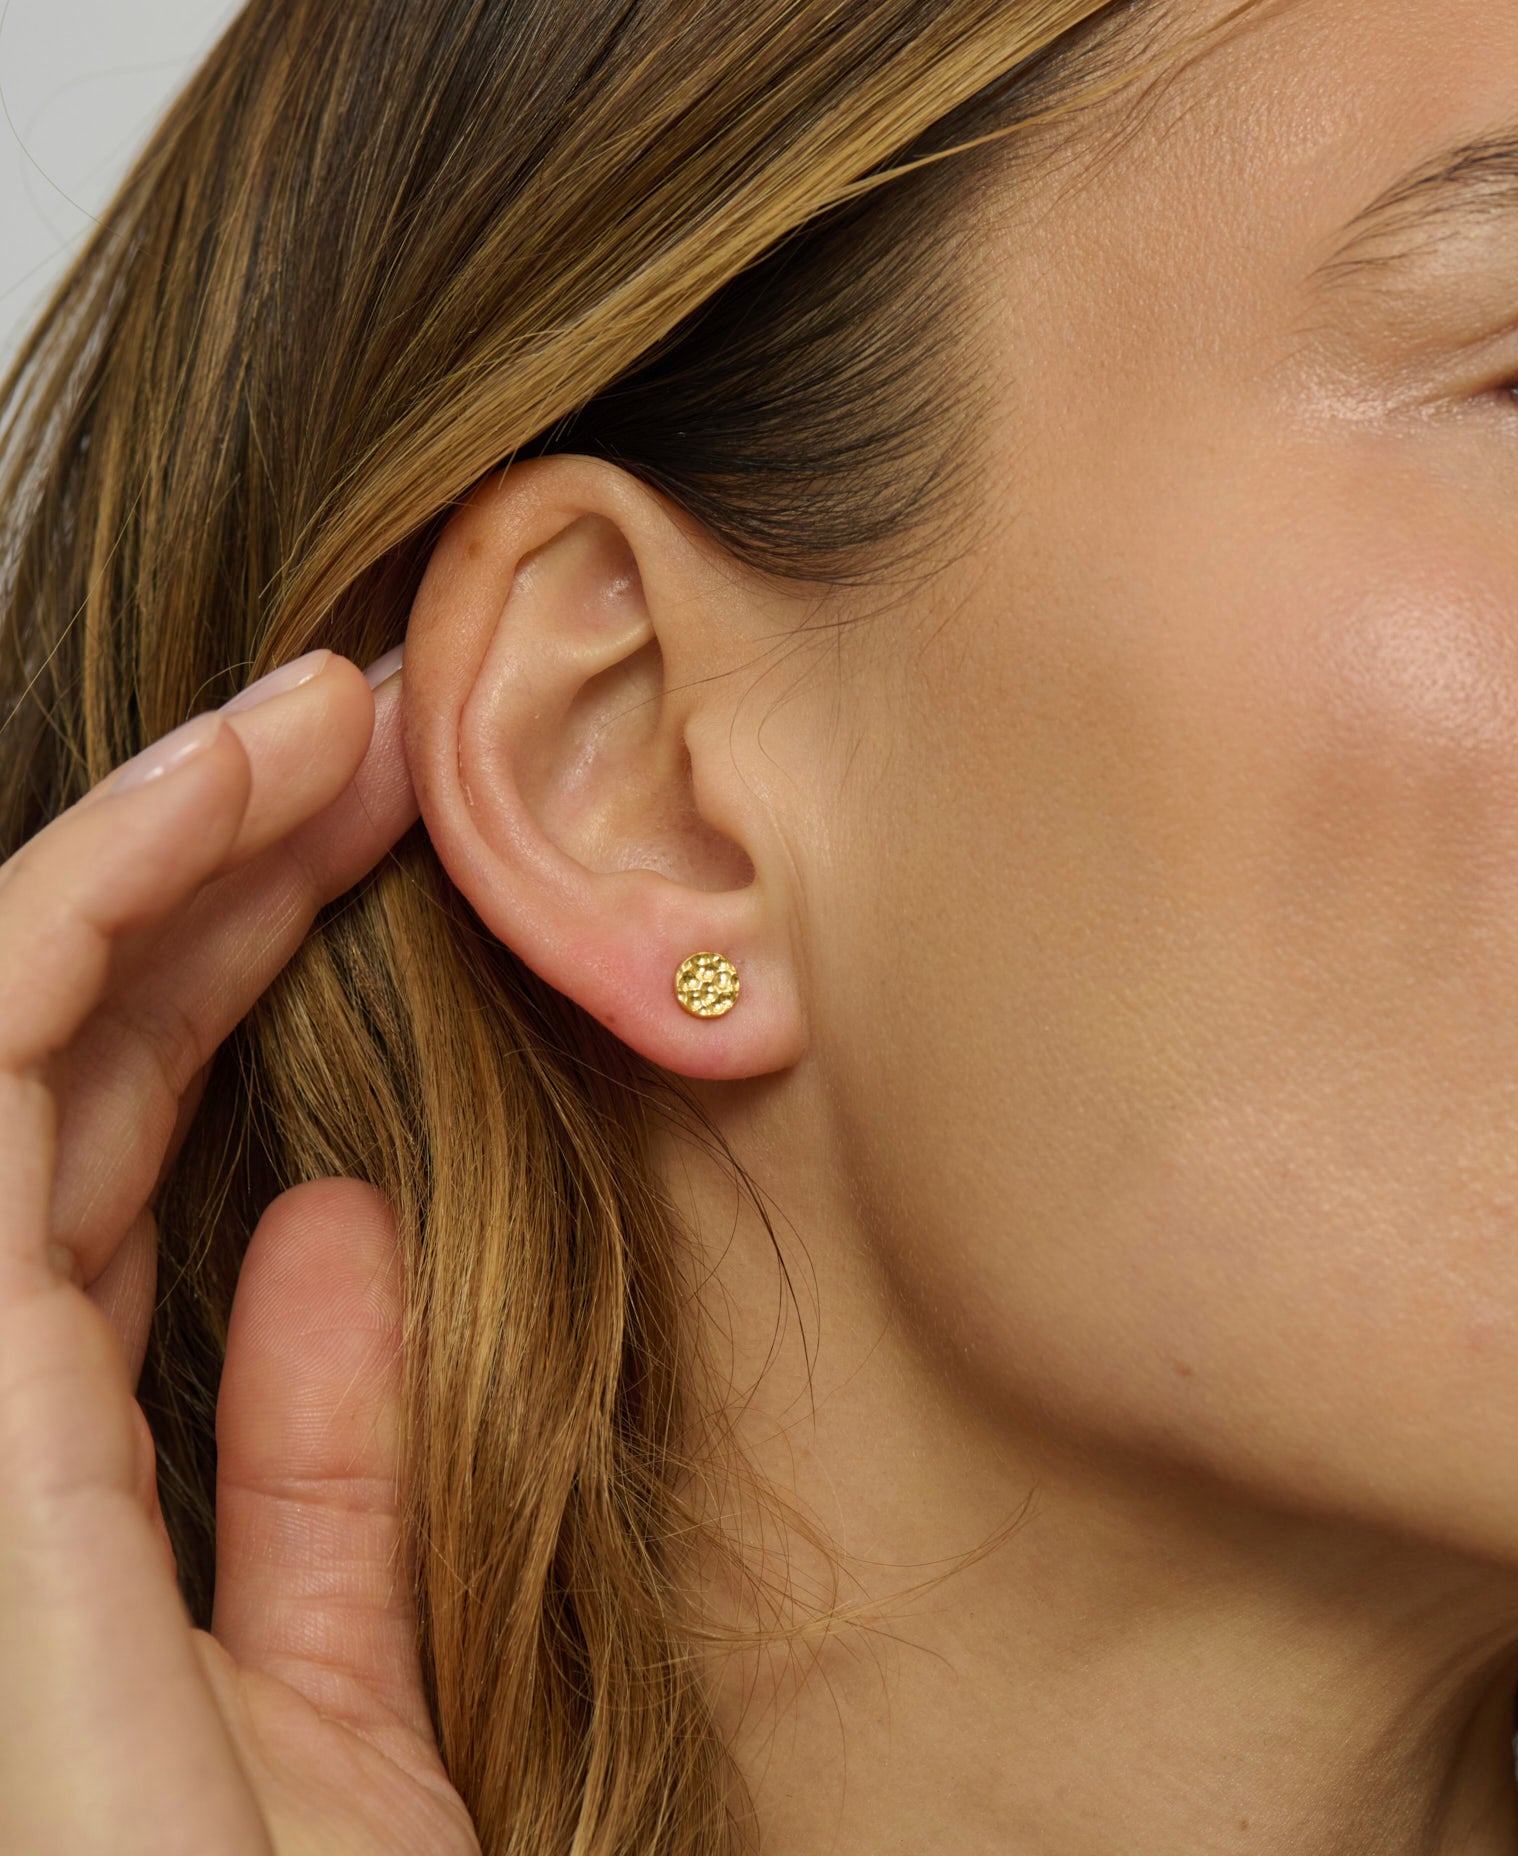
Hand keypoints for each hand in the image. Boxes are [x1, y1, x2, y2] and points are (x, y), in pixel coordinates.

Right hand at [0, 652, 480, 1853]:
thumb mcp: (332, 1683)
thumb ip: (314, 1469)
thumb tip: (327, 1225)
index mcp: (54, 1459)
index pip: (111, 1148)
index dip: (225, 974)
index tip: (373, 846)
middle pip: (72, 1064)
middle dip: (208, 875)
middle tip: (360, 735)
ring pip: (16, 1027)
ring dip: (159, 839)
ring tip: (317, 709)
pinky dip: (81, 901)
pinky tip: (211, 789)